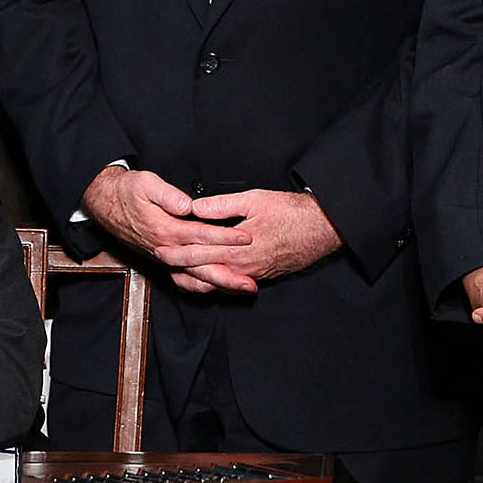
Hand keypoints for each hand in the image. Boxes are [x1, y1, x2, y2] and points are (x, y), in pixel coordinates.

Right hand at [80, 166, 250, 292]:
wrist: (104, 202)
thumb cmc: (126, 191)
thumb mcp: (145, 183)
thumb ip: (168, 194)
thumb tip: (188, 205)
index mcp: (165, 229)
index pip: (202, 235)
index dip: (226, 237)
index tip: (247, 238)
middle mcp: (166, 248)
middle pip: (202, 265)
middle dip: (229, 273)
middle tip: (251, 280)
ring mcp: (163, 257)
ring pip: (195, 277)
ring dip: (219, 284)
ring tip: (241, 288)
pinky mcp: (162, 260)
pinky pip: (182, 280)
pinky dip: (200, 287)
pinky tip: (214, 288)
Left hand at [163, 189, 342, 292]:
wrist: (323, 229)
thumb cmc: (290, 212)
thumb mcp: (254, 200)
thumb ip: (222, 205)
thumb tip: (195, 206)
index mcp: (238, 248)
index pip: (201, 253)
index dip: (178, 251)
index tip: (160, 248)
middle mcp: (244, 266)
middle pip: (205, 270)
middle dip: (181, 266)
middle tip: (160, 261)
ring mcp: (254, 274)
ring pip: (219, 281)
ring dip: (197, 276)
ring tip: (176, 272)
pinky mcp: (262, 275)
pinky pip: (234, 283)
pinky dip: (217, 281)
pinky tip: (207, 278)